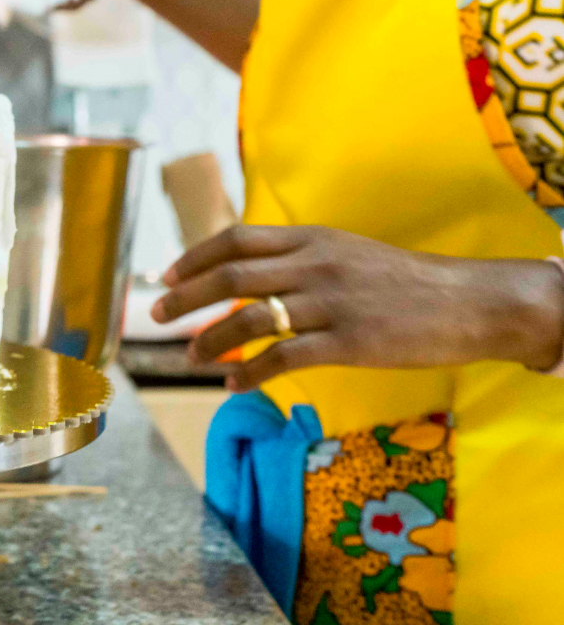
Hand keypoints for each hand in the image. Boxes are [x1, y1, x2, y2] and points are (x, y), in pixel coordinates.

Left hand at [151, 225, 563, 392]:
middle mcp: (315, 265)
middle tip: (157, 316)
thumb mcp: (346, 252)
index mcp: (312, 239)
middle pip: (231, 277)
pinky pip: (284, 358)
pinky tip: (233, 385)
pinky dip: (251, 374)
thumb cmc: (402, 281)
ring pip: (251, 319)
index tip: (165, 276)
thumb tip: (245, 275)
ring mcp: (332, 303)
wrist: (467, 301)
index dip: (194, 258)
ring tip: (191, 359)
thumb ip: (298, 258)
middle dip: (185, 298)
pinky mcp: (349, 341)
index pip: (237, 239)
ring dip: (212, 341)